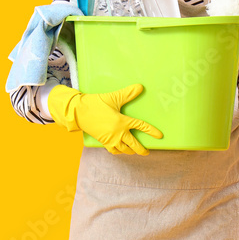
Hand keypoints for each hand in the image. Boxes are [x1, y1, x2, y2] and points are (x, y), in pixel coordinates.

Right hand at [47, 83, 162, 155]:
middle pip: (134, 144)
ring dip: (131, 151)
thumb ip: (127, 93)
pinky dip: (119, 152)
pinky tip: (121, 150)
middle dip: (142, 150)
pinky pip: (114, 151)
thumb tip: (140, 87)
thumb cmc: (95, 104)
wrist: (79, 112)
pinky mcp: (103, 142)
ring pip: (124, 150)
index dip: (151, 131)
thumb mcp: (113, 97)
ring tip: (135, 151)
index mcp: (122, 121)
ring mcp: (110, 139)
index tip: (159, 136)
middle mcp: (118, 133)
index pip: (141, 126)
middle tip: (147, 152)